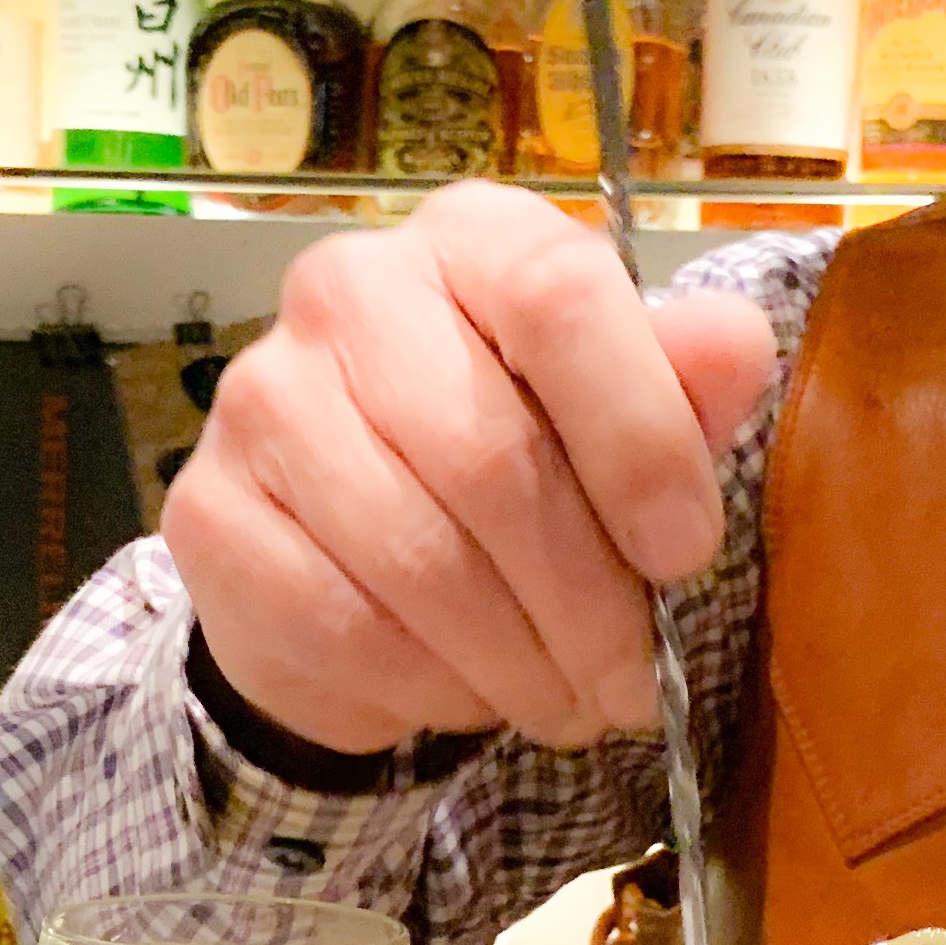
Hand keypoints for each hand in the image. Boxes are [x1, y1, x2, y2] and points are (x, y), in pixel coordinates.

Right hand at [162, 180, 778, 754]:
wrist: (349, 542)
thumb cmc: (515, 458)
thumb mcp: (620, 415)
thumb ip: (682, 384)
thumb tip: (736, 349)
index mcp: (471, 240)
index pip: (559, 295)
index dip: (639, 438)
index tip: (685, 554)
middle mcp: (349, 292)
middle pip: (491, 457)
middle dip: (587, 603)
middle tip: (632, 684)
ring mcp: (262, 399)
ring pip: (419, 559)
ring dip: (518, 663)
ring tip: (568, 703)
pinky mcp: (209, 514)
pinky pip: (343, 626)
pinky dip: (430, 687)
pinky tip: (469, 695)